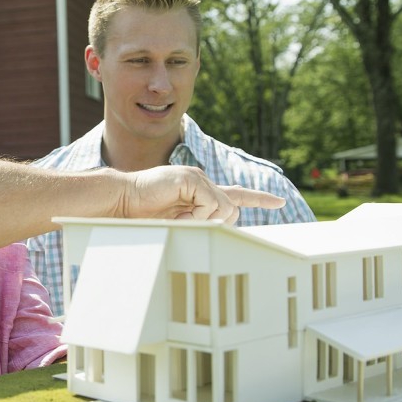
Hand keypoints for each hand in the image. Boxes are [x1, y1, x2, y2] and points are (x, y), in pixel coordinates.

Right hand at [123, 166, 285, 223]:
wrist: (121, 202)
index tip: (280, 201)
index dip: (258, 198)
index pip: (235, 194)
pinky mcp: (190, 179)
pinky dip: (196, 216)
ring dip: (201, 222)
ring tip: (177, 219)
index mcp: (199, 191)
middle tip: (185, 224)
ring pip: (223, 209)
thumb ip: (200, 219)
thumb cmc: (143, 215)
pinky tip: (177, 212)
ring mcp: (197, 178)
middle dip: (216, 223)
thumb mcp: (178, 220)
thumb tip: (224, 223)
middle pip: (232, 209)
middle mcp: (202, 181)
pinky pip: (210, 205)